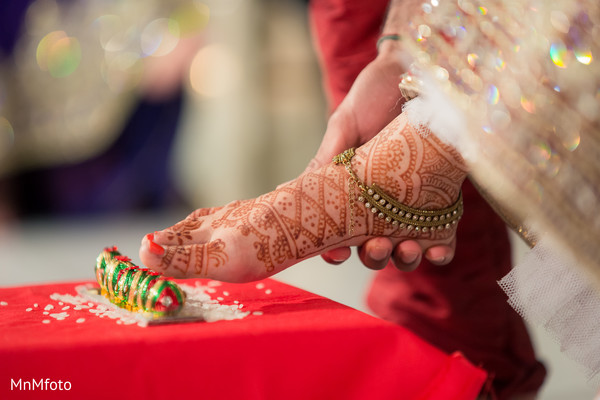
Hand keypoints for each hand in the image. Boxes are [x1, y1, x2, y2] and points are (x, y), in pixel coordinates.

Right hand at [308, 45, 456, 270]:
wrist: (416, 69)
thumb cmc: (372, 94)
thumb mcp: (343, 124)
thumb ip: (327, 157)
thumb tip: (292, 189)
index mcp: (350, 191)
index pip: (339, 231)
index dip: (334, 249)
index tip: (337, 254)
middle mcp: (380, 203)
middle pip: (372, 247)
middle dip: (373, 256)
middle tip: (377, 246)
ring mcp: (411, 205)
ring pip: (405, 248)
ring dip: (404, 259)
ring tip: (408, 248)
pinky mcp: (443, 200)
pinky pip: (442, 238)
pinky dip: (439, 252)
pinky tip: (436, 251)